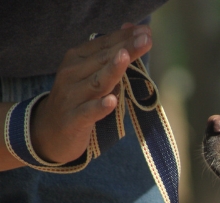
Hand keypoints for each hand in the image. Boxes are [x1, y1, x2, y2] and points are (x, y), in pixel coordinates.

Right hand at [30, 24, 151, 163]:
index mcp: (77, 59)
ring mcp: (73, 97)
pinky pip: (88, 112)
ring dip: (113, 69)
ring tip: (125, 56)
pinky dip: (99, 106)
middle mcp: (72, 74)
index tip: (146, 30)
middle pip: (103, 59)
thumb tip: (131, 36)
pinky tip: (111, 101)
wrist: (49, 131)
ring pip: (97, 82)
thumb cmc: (78, 99)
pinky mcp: (74, 120)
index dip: (124, 37)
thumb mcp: (90, 75)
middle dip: (126, 48)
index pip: (104, 44)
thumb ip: (108, 56)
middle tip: (146, 39)